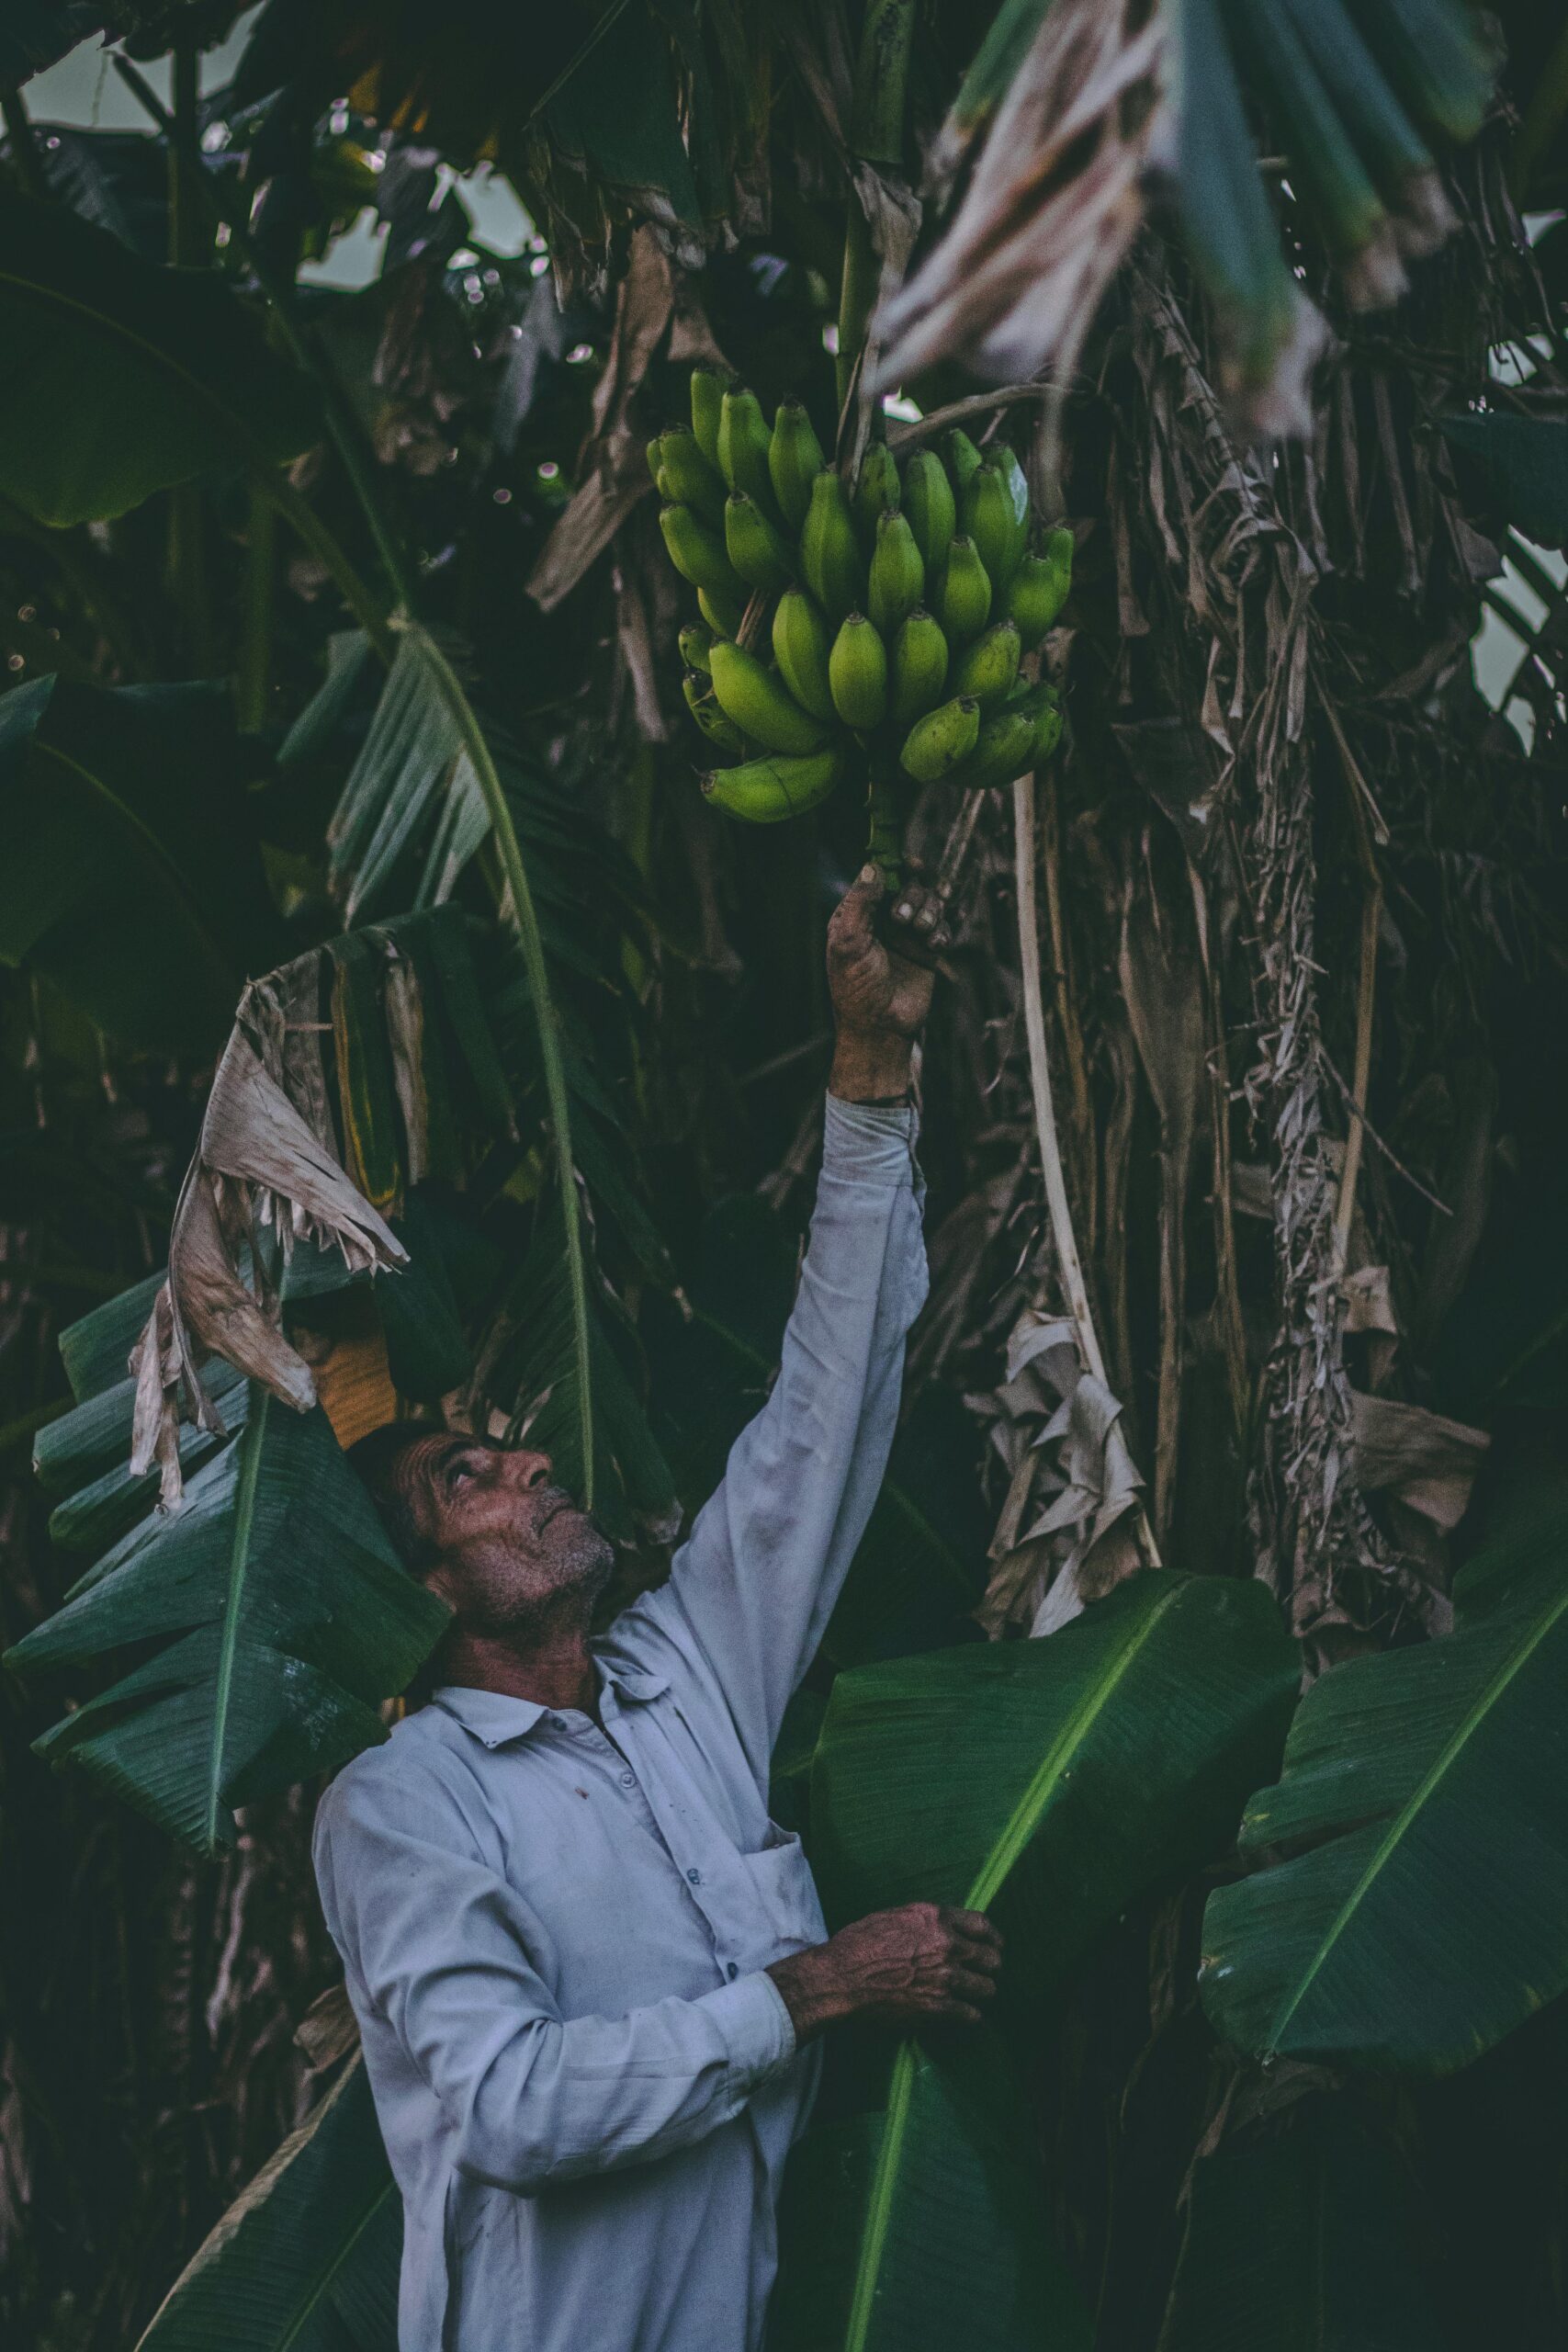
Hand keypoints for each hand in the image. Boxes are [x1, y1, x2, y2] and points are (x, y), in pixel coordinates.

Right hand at [767, 1903, 1002, 2041]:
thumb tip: (946, 1928)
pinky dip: (969, 2016)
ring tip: (972, 1996)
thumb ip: (927, 1921)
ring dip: (980, 1993)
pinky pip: (972, 2015)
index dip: (993, 1938)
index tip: (995, 1946)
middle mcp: (947, 1944)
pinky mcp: (938, 2007)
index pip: (983, 1925)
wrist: (841, 1978)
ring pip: (987, 1989)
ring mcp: (945, 1977)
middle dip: (990, 1968)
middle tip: (982, 1975)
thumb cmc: (859, 1944)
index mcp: (936, 1917)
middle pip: (992, 1959)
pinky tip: (961, 2015)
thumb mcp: (895, 1916)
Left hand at [826, 869, 945, 1101]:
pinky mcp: (927, 952)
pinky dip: (942, 932)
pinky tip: (934, 947)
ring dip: (931, 911)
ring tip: (921, 933)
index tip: (911, 862)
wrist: (880, 1028)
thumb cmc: (855, 989)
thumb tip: (872, 866)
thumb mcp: (848, 943)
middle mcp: (883, 920)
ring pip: (931, 903)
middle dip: (914, 895)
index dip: (896, 867)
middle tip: (904, 921)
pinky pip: (944, 928)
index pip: (879, 878)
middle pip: (911, 886)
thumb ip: (859, 903)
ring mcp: (907, 936)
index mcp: (857, 915)